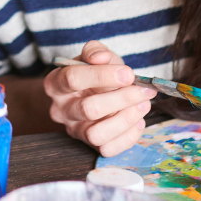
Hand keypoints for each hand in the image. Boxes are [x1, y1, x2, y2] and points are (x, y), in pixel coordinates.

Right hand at [43, 41, 153, 155]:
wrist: (97, 92)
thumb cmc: (97, 72)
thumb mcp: (95, 55)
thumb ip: (95, 51)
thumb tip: (100, 57)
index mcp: (55, 84)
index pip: (73, 79)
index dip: (102, 76)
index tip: (128, 73)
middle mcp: (60, 110)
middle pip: (88, 109)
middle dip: (122, 98)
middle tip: (144, 90)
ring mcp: (74, 130)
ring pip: (96, 134)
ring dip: (126, 119)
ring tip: (143, 104)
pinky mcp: (89, 146)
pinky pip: (108, 149)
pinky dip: (129, 136)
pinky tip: (138, 120)